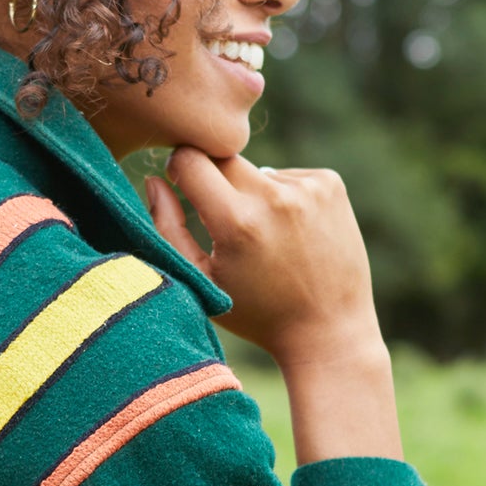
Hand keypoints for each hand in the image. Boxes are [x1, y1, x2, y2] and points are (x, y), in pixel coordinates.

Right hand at [147, 148, 402, 462]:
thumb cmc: (256, 313)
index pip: (190, 158)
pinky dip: (284, 195)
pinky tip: (293, 233)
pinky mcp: (330, 184)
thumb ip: (167, 229)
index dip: (180, 169)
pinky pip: (289, 175)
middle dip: (215, 179)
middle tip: (223, 216)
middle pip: (224, 157)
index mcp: (237, 222)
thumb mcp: (201, 280)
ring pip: (258, 170)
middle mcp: (275, 197)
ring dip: (253, 192)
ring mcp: (308, 188)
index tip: (185, 186)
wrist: (328, 329)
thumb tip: (155, 180)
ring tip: (267, 238)